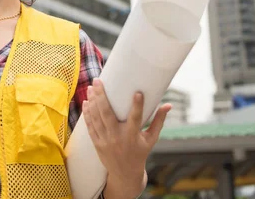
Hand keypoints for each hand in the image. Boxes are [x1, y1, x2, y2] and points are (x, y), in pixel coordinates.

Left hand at [83, 79, 171, 197]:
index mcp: (133, 136)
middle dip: (101, 96)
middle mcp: (118, 138)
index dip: (137, 106)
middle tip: (98, 81)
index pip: (136, 119)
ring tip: (91, 88)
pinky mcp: (97, 143)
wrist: (125, 174)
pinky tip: (86, 102)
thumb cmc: (140, 153)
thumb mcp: (151, 139)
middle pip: (107, 114)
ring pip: (96, 118)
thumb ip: (158, 121)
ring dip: (92, 102)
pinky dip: (87, 114)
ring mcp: (105, 141)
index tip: (137, 92)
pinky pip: (91, 127)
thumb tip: (168, 105)